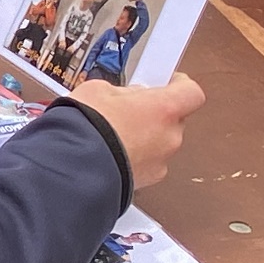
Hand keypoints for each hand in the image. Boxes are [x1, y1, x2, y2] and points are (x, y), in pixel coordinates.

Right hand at [70, 73, 204, 187]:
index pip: (191, 92)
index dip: (179, 85)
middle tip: (130, 108)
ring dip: (144, 137)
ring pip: (159, 143)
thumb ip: (121, 91)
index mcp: (165, 109)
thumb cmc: (86, 128)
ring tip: (114, 133)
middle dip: (154, 113)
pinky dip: (133, 157)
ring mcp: (160, 162)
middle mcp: (169, 137)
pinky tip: (111, 151)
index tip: (165, 82)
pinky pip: (146, 163)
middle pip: (174, 119)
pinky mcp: (146, 181)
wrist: (72, 166)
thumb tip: (123, 97)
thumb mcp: (98, 91)